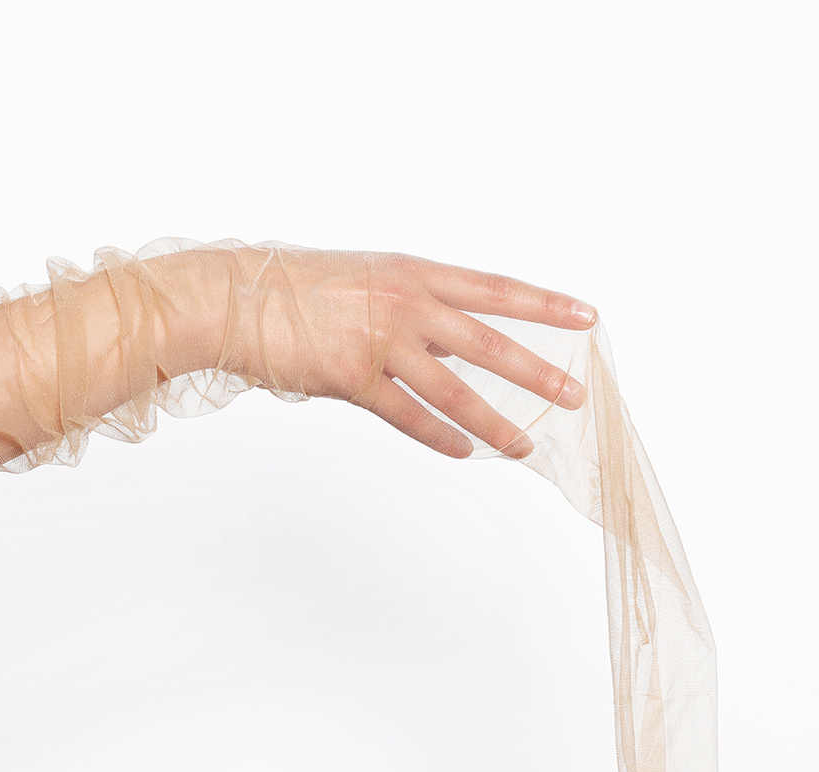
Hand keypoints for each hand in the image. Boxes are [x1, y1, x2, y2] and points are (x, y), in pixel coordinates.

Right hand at [200, 243, 594, 459]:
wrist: (233, 297)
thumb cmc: (296, 287)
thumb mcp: (366, 277)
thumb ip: (412, 304)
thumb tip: (451, 338)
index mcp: (413, 271)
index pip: (495, 289)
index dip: (544, 304)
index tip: (586, 316)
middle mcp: (404, 303)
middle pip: (489, 343)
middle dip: (537, 373)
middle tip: (574, 395)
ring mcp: (379, 341)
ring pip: (455, 391)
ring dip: (495, 422)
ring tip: (526, 444)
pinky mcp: (352, 378)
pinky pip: (410, 416)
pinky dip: (441, 437)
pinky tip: (467, 453)